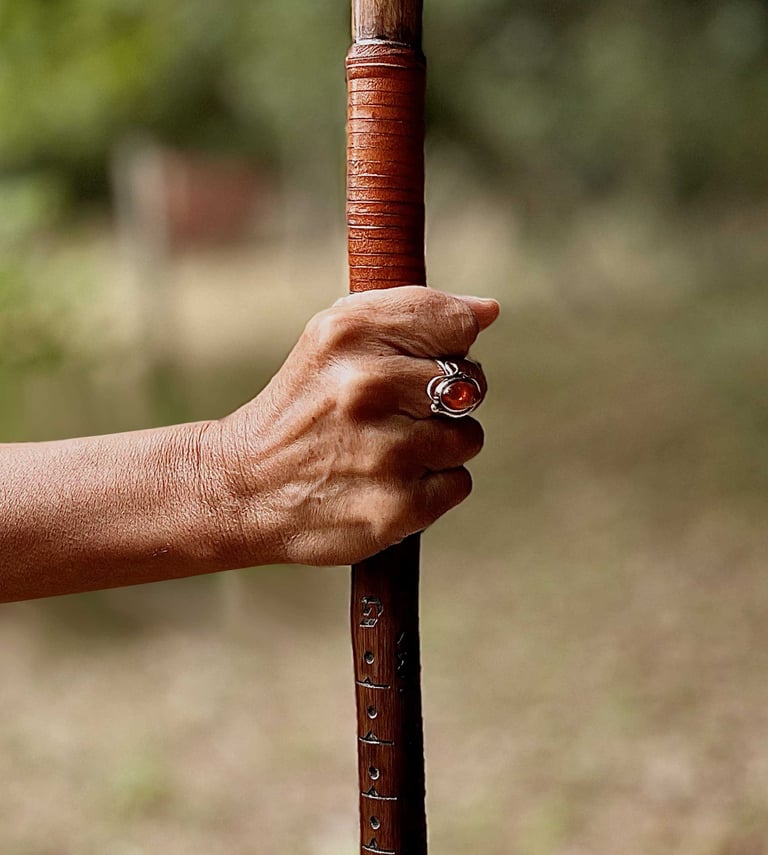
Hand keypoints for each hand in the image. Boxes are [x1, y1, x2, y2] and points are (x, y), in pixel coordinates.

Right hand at [202, 286, 498, 566]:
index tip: (412, 365)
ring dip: (439, 446)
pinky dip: (432, 486)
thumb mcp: (333, 337)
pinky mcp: (397, 507)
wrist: (245, 487)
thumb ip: (410, 313)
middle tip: (393, 414)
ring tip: (385, 451)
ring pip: (468, 437)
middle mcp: (367, 388)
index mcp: (351, 334)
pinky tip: (386, 483)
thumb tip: (487, 311)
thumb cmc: (303, 405)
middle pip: (472, 384)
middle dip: (443, 400)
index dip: (445, 346)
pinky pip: (458, 483)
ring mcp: (385, 452)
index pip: (458, 325)